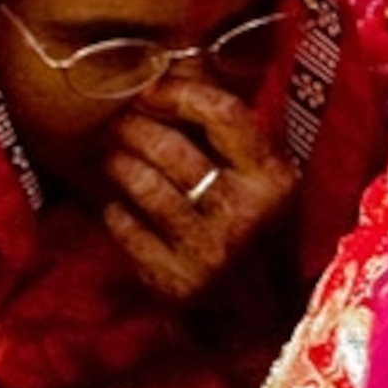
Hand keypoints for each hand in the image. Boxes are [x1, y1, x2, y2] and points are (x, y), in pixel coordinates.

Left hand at [96, 76, 298, 302]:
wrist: (259, 320)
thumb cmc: (258, 236)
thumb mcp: (267, 183)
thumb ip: (235, 137)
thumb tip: (183, 67)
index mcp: (274, 180)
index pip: (222, 113)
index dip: (177, 93)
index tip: (151, 91)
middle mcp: (246, 212)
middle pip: (171, 146)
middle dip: (134, 127)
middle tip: (120, 123)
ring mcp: (209, 250)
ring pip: (142, 185)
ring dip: (117, 163)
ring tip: (112, 156)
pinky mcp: (176, 281)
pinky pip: (125, 228)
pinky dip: (114, 210)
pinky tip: (117, 204)